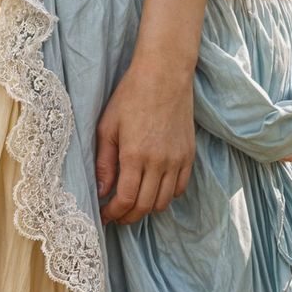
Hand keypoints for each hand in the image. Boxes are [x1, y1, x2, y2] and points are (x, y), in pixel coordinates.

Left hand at [95, 57, 194, 224]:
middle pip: (146, 206)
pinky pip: (180, 188)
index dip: (114, 213)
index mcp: (135, 155)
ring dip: (147, 208)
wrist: (164, 75)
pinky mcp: (189, 155)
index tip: (104, 216)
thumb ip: (104, 162)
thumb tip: (102, 191)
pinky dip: (166, 196)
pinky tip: (153, 190)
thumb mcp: (107, 126)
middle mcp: (160, 162)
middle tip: (116, 216)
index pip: (126, 199)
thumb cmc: (131, 96)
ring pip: (164, 201)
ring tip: (133, 205)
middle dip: (128, 216)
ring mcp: (177, 160)